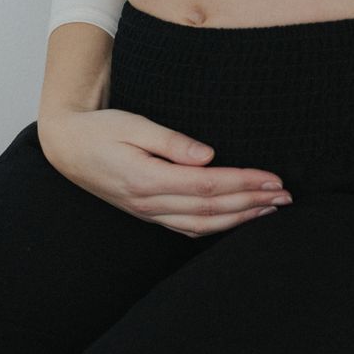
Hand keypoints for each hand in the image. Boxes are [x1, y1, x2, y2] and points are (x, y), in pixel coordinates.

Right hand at [37, 108, 293, 237]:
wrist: (67, 148)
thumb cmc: (100, 130)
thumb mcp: (132, 124)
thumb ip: (170, 141)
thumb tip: (208, 155)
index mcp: (147, 179)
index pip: (207, 186)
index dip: (243, 183)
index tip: (272, 177)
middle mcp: (150, 203)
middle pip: (212, 209)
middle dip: (252, 202)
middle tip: (285, 195)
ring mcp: (149, 213)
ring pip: (203, 224)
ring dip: (241, 218)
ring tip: (272, 209)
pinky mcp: (150, 214)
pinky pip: (188, 228)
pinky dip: (218, 228)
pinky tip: (239, 220)